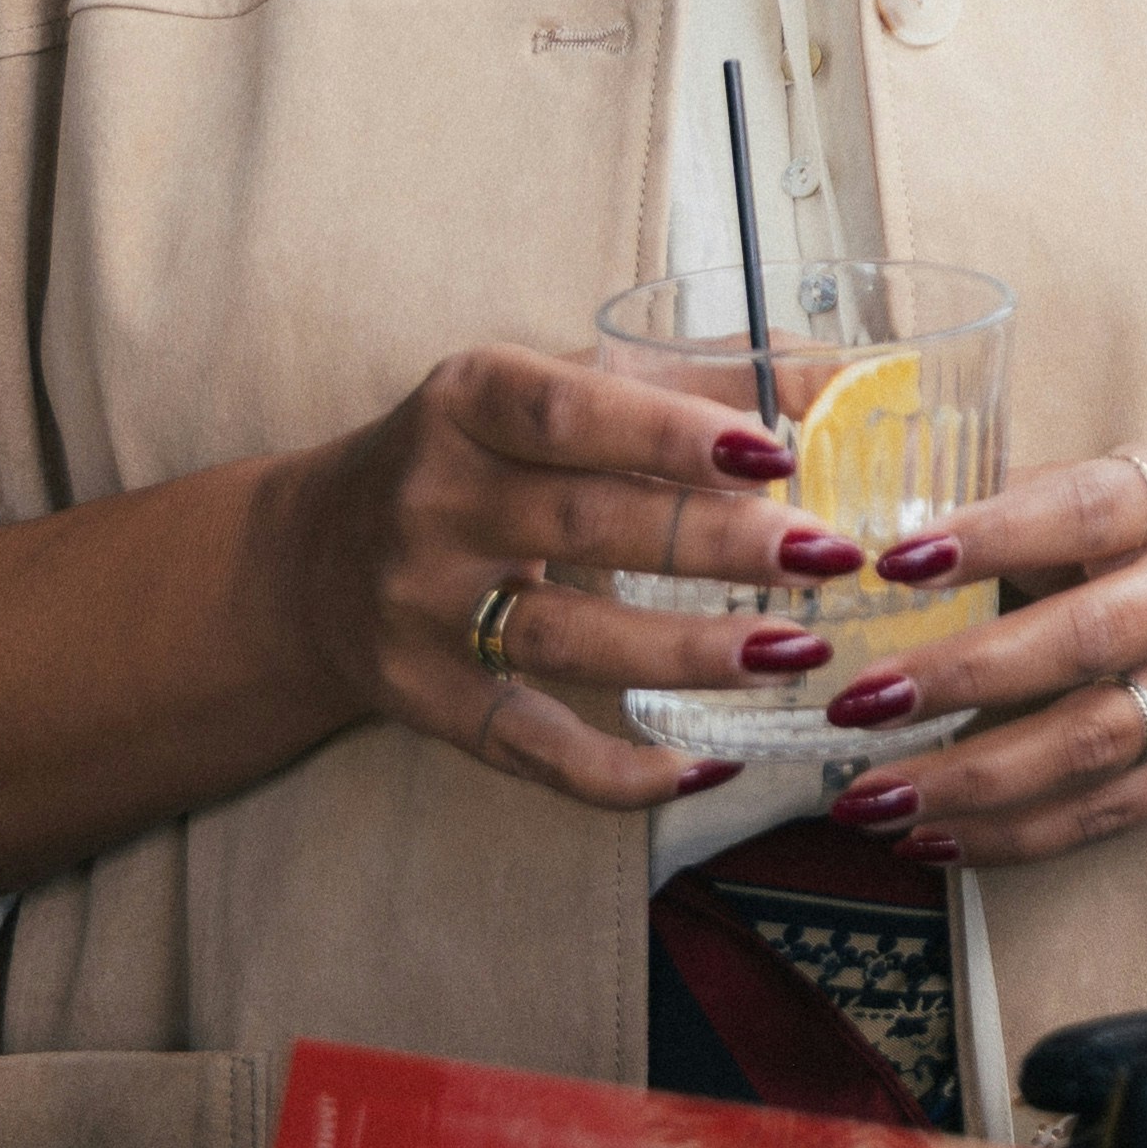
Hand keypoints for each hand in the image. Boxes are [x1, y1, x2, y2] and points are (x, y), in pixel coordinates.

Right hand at [252, 346, 857, 814]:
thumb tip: (837, 378)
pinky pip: (528, 746)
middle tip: (826, 557)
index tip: (779, 453)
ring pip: (568, 638)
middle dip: (717, 544)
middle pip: (588, 524)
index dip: (674, 434)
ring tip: (794, 652)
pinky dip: (615, 769)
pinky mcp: (424, 701)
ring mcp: (422, 609)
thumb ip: (689, 378)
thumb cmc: (476, 455)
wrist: (309, 560)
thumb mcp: (552, 389)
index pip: (574, 413)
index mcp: (469, 401)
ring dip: (689, 652)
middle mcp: (434, 501)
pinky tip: (703, 763)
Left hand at [804, 445, 1146, 868]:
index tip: (894, 560)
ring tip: (868, 798)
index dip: (991, 536)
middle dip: (962, 676)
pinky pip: (1102, 814)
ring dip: (970, 780)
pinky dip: (1010, 836)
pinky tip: (927, 840)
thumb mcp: (1135, 481)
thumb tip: (890, 520)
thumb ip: (1029, 497)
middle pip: (1083, 642)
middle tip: (859, 701)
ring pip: (1089, 746)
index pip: (1081, 514)